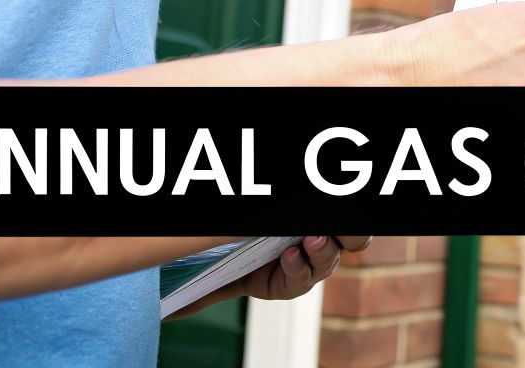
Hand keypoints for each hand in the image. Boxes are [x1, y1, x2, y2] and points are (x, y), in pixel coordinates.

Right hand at [165, 235, 371, 319]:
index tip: (286, 255)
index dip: (295, 269)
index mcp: (292, 281)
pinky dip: (350, 222)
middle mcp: (316, 263)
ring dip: (338, 235)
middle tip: (310, 238)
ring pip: (348, 242)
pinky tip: (336, 210)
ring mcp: (332, 243)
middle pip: (328, 259)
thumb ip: (208, 292)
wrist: (269, 240)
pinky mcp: (340, 226)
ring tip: (321, 225)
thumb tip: (169, 314)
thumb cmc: (252, 259)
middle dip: (321, 252)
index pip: (298, 280)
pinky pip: (355, 227)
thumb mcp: (231, 276)